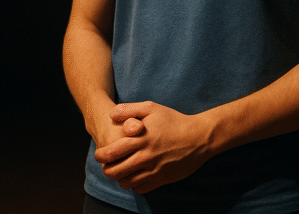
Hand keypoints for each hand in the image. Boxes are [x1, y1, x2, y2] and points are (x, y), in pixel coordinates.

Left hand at [93, 101, 212, 193]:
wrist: (199, 137)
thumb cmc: (174, 120)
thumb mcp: (151, 108)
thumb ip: (128, 110)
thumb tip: (110, 115)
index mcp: (140, 140)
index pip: (111, 153)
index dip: (100, 156)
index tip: (99, 155)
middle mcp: (145, 157)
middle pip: (116, 171)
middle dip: (107, 170)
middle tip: (106, 166)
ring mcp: (154, 170)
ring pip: (127, 182)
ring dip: (120, 178)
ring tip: (120, 172)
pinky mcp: (163, 179)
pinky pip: (142, 189)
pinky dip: (134, 185)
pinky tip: (135, 176)